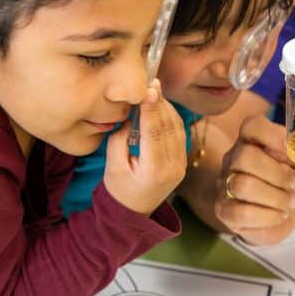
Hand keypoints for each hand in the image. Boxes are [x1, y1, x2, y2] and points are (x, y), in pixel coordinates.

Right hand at [104, 79, 186, 214]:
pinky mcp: (182, 161)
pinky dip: (171, 117)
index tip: (149, 89)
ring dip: (166, 108)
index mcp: (154, 170)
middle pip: (169, 127)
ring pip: (178, 128)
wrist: (134, 213)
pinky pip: (180, 134)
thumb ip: (120, 139)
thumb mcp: (112, 166)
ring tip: (154, 91)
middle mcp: (172, 167)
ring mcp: (181, 165)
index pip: (154, 132)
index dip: (152, 109)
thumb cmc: (118, 190)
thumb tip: (130, 116)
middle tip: (151, 83)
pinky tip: (160, 107)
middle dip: (160, 103)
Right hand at [215, 115, 294, 244]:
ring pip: (242, 185)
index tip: (289, 149)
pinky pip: (242, 212)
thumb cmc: (293, 184)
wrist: (285, 213)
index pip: (252, 125)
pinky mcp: (224, 210)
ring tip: (290, 203)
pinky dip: (268, 216)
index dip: (271, 134)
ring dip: (275, 197)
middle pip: (245, 156)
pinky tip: (279, 215)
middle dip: (277, 174)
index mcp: (254, 141)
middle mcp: (234, 158)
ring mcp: (225, 184)